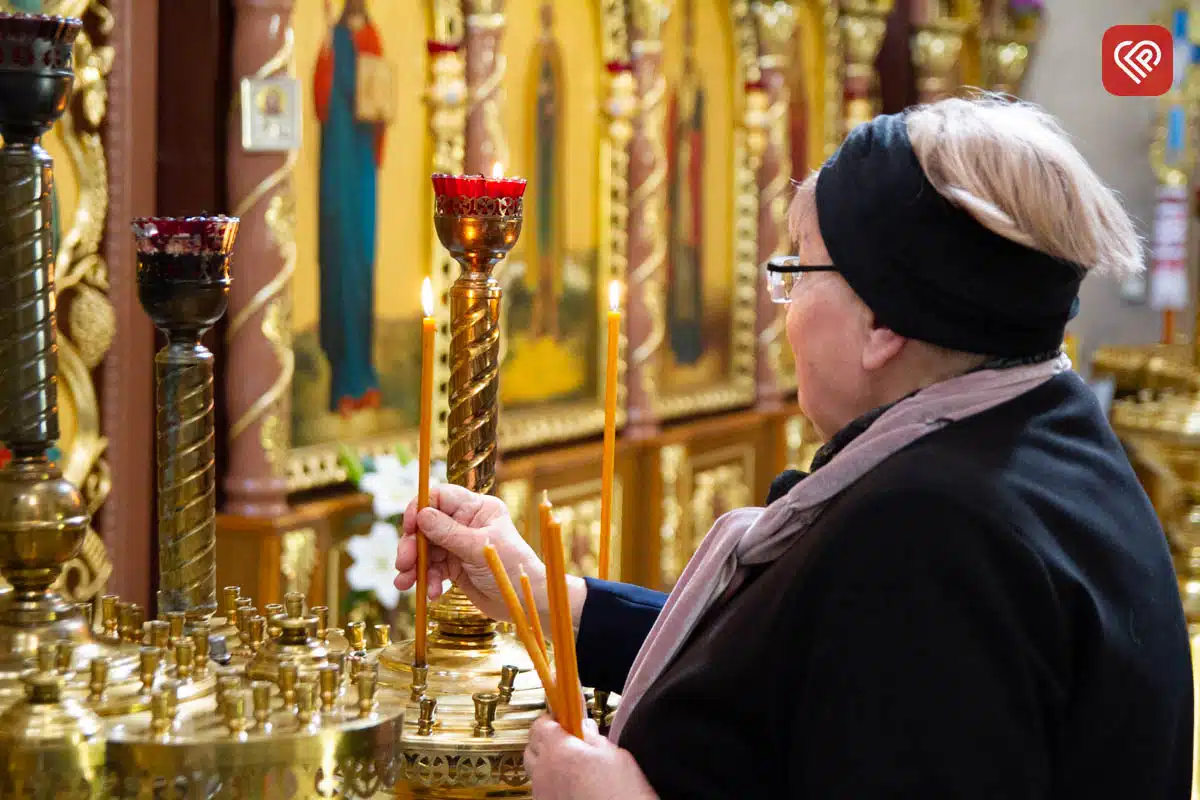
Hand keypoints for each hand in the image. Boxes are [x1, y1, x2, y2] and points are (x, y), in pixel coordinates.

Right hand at [394, 484, 585, 624]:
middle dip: (413, 545)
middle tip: (403, 563)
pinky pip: (434, 569)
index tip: (408, 527)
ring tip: (405, 584)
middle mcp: (466, 523)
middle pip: (427, 525)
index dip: (420, 508)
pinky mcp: (456, 566)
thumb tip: (421, 514)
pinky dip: (428, 580)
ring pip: (426, 549)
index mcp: (478, 509)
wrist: (525, 602)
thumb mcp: (478, 548)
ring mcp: (459, 544)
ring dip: (415, 567)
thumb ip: (448, 532)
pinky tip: (432, 593)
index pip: (441, 497)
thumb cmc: (512, 568)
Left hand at [525, 717, 657, 799]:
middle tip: (567, 740)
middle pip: (531, 747)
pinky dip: (551, 783)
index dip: (552, 719)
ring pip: (535, 770)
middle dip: (545, 740)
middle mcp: (544, 772)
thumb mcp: (612, 754)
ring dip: (547, 763)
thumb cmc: (621, 793)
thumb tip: (584, 727)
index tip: (563, 719)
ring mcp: (543, 793)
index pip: (540, 725)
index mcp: (558, 750)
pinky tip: (572, 786)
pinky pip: (542, 789)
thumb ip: (592, 737)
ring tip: (571, 766)